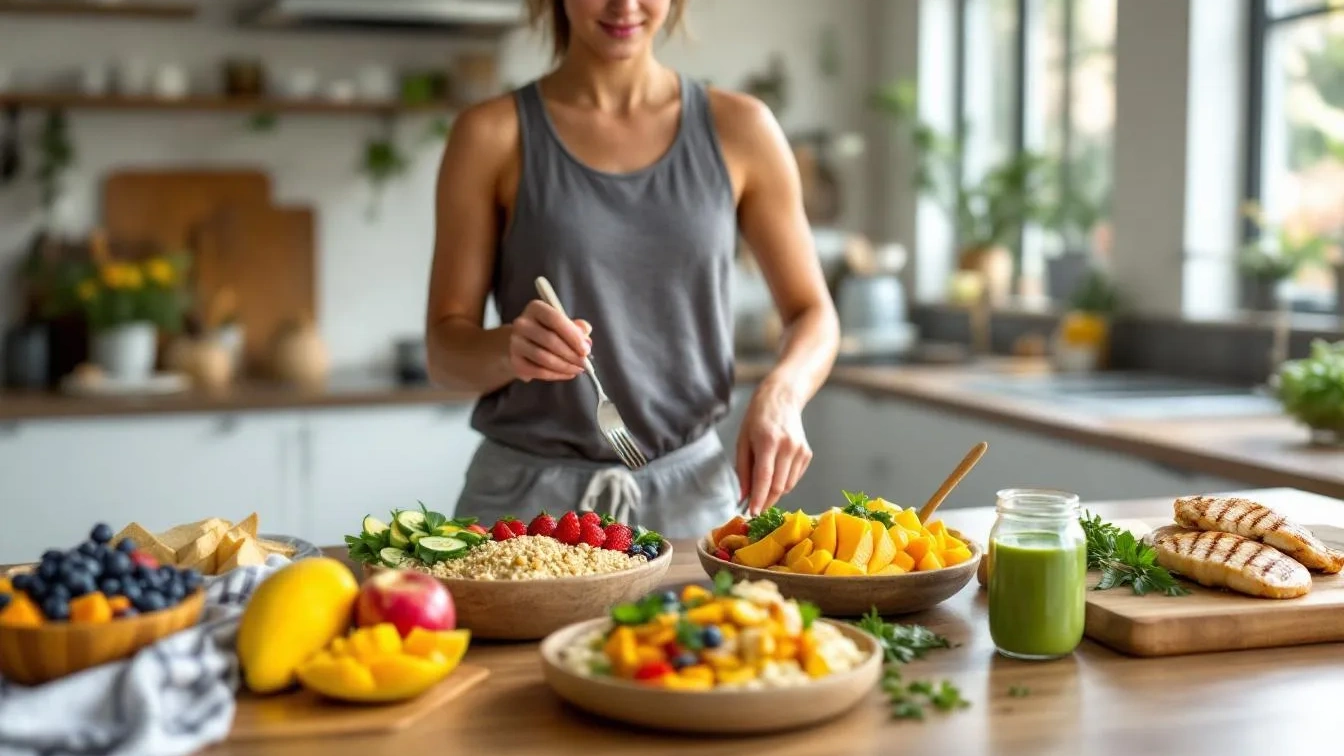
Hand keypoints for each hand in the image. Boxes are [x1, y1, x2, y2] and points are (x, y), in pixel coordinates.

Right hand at [509, 299, 591, 381]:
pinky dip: (555, 375)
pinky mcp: (515, 361)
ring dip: (564, 366)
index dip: (572, 335)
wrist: (523, 343)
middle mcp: (522, 323)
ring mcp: (515, 343)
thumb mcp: (564, 324)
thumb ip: (577, 328)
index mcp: (536, 308)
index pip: (555, 319)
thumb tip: (587, 341)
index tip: (585, 350)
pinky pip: (537, 371)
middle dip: (571, 354)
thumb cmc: (549, 331)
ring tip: (577, 369)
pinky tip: (567, 374)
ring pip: (543, 358)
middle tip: (584, 364)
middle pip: (549, 340)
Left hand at [735, 381, 811, 514]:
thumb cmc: (757, 419)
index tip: (752, 513)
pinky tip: (775, 474)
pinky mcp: (807, 453)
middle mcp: (787, 446)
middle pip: (778, 486)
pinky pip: (794, 478)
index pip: (764, 478)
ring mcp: (800, 450)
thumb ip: (743, 470)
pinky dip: (784, 483)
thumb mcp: (742, 441)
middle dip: (766, 501)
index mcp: (768, 441)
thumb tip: (744, 495)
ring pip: (788, 485)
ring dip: (774, 493)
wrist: (781, 399)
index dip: (758, 499)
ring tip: (763, 487)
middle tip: (755, 509)